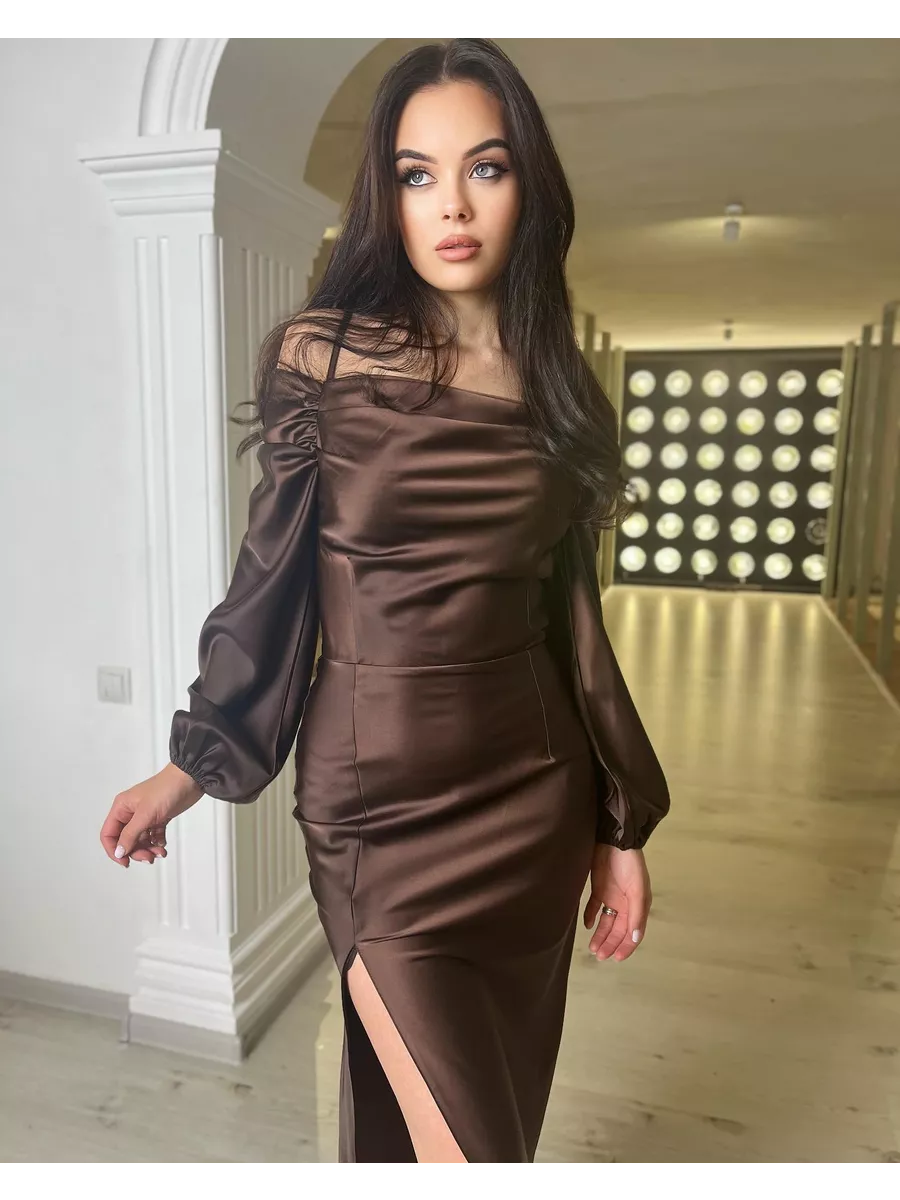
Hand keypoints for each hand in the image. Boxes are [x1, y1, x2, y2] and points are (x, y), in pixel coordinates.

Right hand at [99, 763, 204, 867]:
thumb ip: (130, 834)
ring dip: (148, 849)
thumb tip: (118, 852)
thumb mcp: (145, 814)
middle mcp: (130, 812)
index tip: (125, 862)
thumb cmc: (166, 790)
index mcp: (121, 808)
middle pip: (125, 840)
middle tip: (149, 857)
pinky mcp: (158, 818)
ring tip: (160, 852)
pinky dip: (157, 843)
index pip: (109, 834)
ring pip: (140, 840)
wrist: (190, 779)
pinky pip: (153, 836)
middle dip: (136, 851)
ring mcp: (145, 816)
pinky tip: (163, 845)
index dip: (114, 850)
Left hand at [583, 843, 651, 962]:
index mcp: (638, 906)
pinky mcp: (599, 888)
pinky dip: (590, 916)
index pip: (633, 932)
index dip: (626, 947)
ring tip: (593, 947)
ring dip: (600, 934)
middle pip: (618, 930)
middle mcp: (626, 904)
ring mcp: (612, 896)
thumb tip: (634, 938)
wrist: (614, 841)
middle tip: (599, 956)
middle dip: (610, 944)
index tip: (616, 959)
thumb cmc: (629, 865)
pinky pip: (594, 907)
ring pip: (606, 921)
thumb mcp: (637, 891)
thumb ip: (636, 915)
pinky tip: (586, 925)